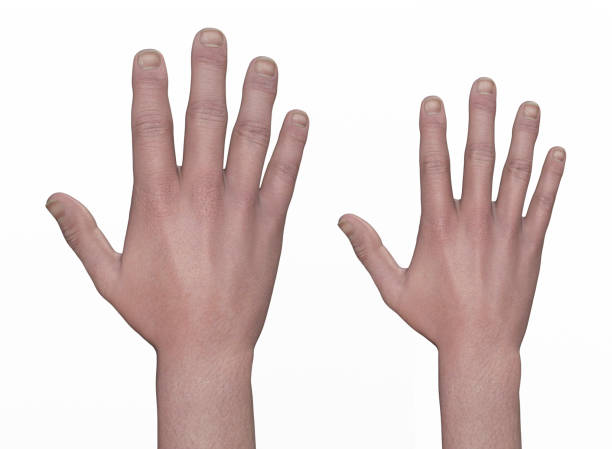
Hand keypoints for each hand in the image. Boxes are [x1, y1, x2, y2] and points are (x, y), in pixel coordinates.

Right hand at [47, 28, 307, 448]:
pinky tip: (299, 116)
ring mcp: (239, 208)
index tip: (152, 55)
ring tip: (263, 62)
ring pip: (250, 139)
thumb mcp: (108, 276)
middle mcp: (198, 197)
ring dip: (257, 97)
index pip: (149, 129)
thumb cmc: (158, 314)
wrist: (210, 348)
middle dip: (207, 73)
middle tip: (212, 35)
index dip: (149, 87)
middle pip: (203, 120)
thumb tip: (52, 198)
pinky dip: (293, 144)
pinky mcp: (270, 225)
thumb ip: (82, 233)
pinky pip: (285, 175)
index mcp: (155, 203)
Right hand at [339, 78, 563, 448]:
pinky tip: (557, 151)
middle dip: (480, 117)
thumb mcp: (392, 287)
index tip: (433, 102)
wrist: (481, 347)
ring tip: (528, 105)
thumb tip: (344, 219)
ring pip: (516, 174)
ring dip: (522, 137)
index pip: (433, 167)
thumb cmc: (435, 319)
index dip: (432, 130)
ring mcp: (505, 232)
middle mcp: (474, 223)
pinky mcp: (530, 246)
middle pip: (478, 159)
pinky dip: (551, 176)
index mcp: (438, 228)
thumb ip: (369, 249)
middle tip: (484, 84)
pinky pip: (544, 204)